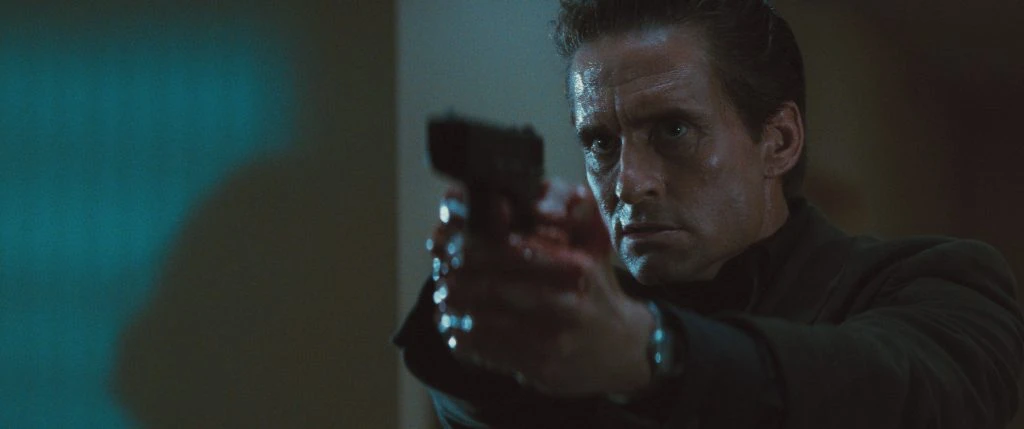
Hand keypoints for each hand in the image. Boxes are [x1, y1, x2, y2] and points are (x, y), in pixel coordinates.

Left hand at [427, 179, 655, 396]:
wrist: (625, 349)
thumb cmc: (596, 290)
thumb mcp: (592, 246)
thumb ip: (559, 218)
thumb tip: (500, 201)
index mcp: (577, 266)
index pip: (516, 251)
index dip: (477, 247)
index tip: (451, 243)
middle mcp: (568, 303)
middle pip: (496, 288)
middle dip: (460, 279)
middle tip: (441, 272)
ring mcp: (555, 340)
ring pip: (489, 322)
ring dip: (458, 310)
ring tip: (442, 300)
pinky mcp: (543, 369)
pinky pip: (492, 353)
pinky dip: (467, 339)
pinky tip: (454, 329)